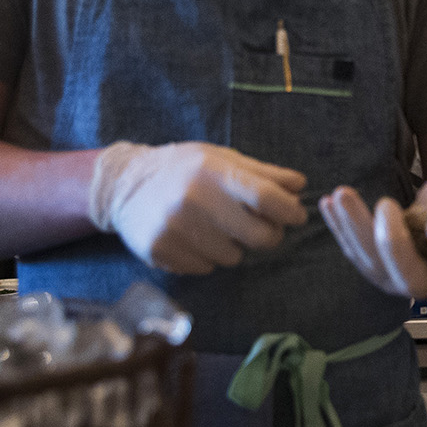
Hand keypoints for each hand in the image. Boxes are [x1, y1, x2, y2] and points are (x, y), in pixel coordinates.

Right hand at [88, 141, 307, 273]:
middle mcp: (194, 200)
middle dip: (269, 234)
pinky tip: (192, 237)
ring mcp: (175, 228)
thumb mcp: (224, 159)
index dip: (290, 211)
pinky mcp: (159, 251)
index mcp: (214, 172)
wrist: (125, 184)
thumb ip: (265, 174)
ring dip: (233, 246)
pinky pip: (205, 268)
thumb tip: (301, 185)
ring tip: (214, 226)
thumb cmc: (185, 169)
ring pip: (233, 257)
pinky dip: (207, 257)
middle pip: (259, 236)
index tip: (295, 215)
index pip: (267, 198)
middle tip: (260, 226)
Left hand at [319, 170, 426, 298]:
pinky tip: (327, 203)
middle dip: (392, 242)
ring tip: (341, 195)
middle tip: (385, 204)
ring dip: (354, 229)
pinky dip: (339, 227)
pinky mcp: (373, 270)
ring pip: (373, 264)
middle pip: (408, 275)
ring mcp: (397, 281)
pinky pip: (354, 252)